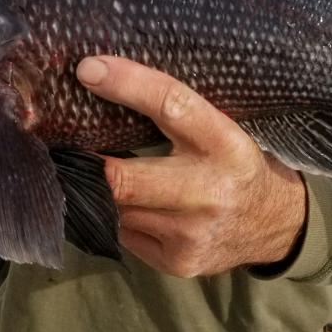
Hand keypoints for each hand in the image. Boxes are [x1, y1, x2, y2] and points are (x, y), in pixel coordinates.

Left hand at [76, 56, 306, 276]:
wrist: (274, 225)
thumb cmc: (233, 162)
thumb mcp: (218, 127)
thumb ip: (173, 110)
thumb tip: (104, 76)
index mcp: (224, 143)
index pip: (172, 105)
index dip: (128, 85)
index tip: (89, 69)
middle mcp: (209, 191)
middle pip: (124, 178)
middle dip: (85, 163)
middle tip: (57, 144)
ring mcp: (191, 233)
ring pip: (116, 208)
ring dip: (97, 189)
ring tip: (83, 170)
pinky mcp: (177, 262)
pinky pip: (123, 233)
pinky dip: (115, 214)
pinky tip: (119, 201)